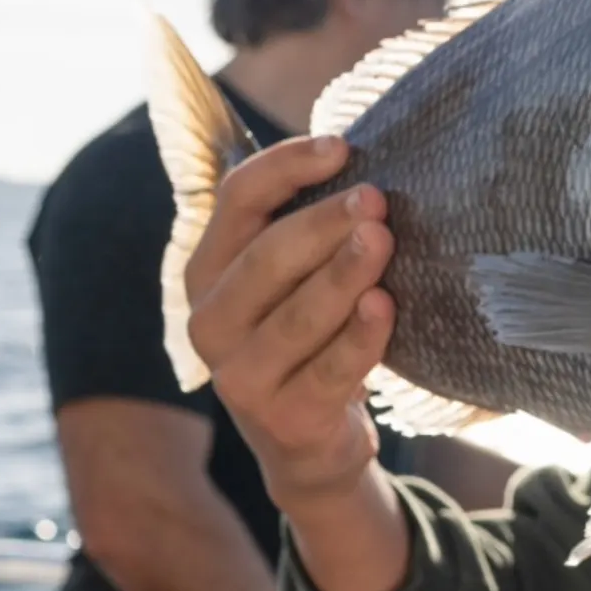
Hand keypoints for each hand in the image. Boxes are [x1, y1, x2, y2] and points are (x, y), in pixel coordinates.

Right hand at [185, 136, 395, 510]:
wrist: (310, 444)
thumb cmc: (311, 339)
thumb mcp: (295, 281)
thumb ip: (308, 227)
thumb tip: (359, 153)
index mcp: (207, 271)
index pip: (237, 199)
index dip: (286, 166)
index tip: (343, 146)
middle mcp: (209, 321)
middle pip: (267, 257)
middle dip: (323, 223)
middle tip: (376, 199)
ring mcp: (240, 376)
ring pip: (297, 314)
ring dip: (343, 274)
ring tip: (383, 240)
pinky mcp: (282, 419)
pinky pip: (329, 370)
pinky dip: (359, 337)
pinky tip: (384, 306)